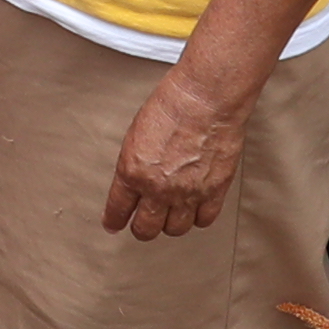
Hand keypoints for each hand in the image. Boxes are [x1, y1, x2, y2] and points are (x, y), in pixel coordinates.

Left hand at [101, 63, 251, 242]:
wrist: (206, 98)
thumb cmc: (172, 105)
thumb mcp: (136, 135)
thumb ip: (134, 164)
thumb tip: (134, 182)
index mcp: (133, 172)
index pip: (118, 210)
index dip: (114, 221)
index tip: (114, 225)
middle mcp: (158, 188)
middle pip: (146, 229)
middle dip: (142, 228)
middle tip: (144, 223)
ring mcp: (187, 193)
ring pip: (175, 229)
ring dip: (171, 223)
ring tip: (172, 213)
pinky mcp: (214, 191)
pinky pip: (203, 220)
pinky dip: (198, 217)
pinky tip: (195, 208)